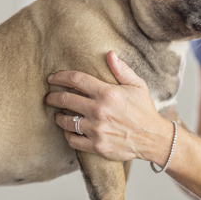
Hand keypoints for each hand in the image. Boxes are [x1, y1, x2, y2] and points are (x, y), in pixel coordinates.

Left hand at [45, 50, 173, 164]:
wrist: (152, 138)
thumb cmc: (144, 110)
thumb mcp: (137, 85)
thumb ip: (121, 69)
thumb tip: (109, 54)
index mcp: (107, 93)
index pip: (77, 80)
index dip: (61, 76)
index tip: (52, 78)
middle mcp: (99, 110)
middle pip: (66, 99)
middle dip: (53, 97)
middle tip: (48, 97)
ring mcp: (96, 129)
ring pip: (66, 121)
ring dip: (58, 116)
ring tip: (58, 114)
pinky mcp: (96, 146)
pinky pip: (72, 140)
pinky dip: (68, 135)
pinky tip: (70, 130)